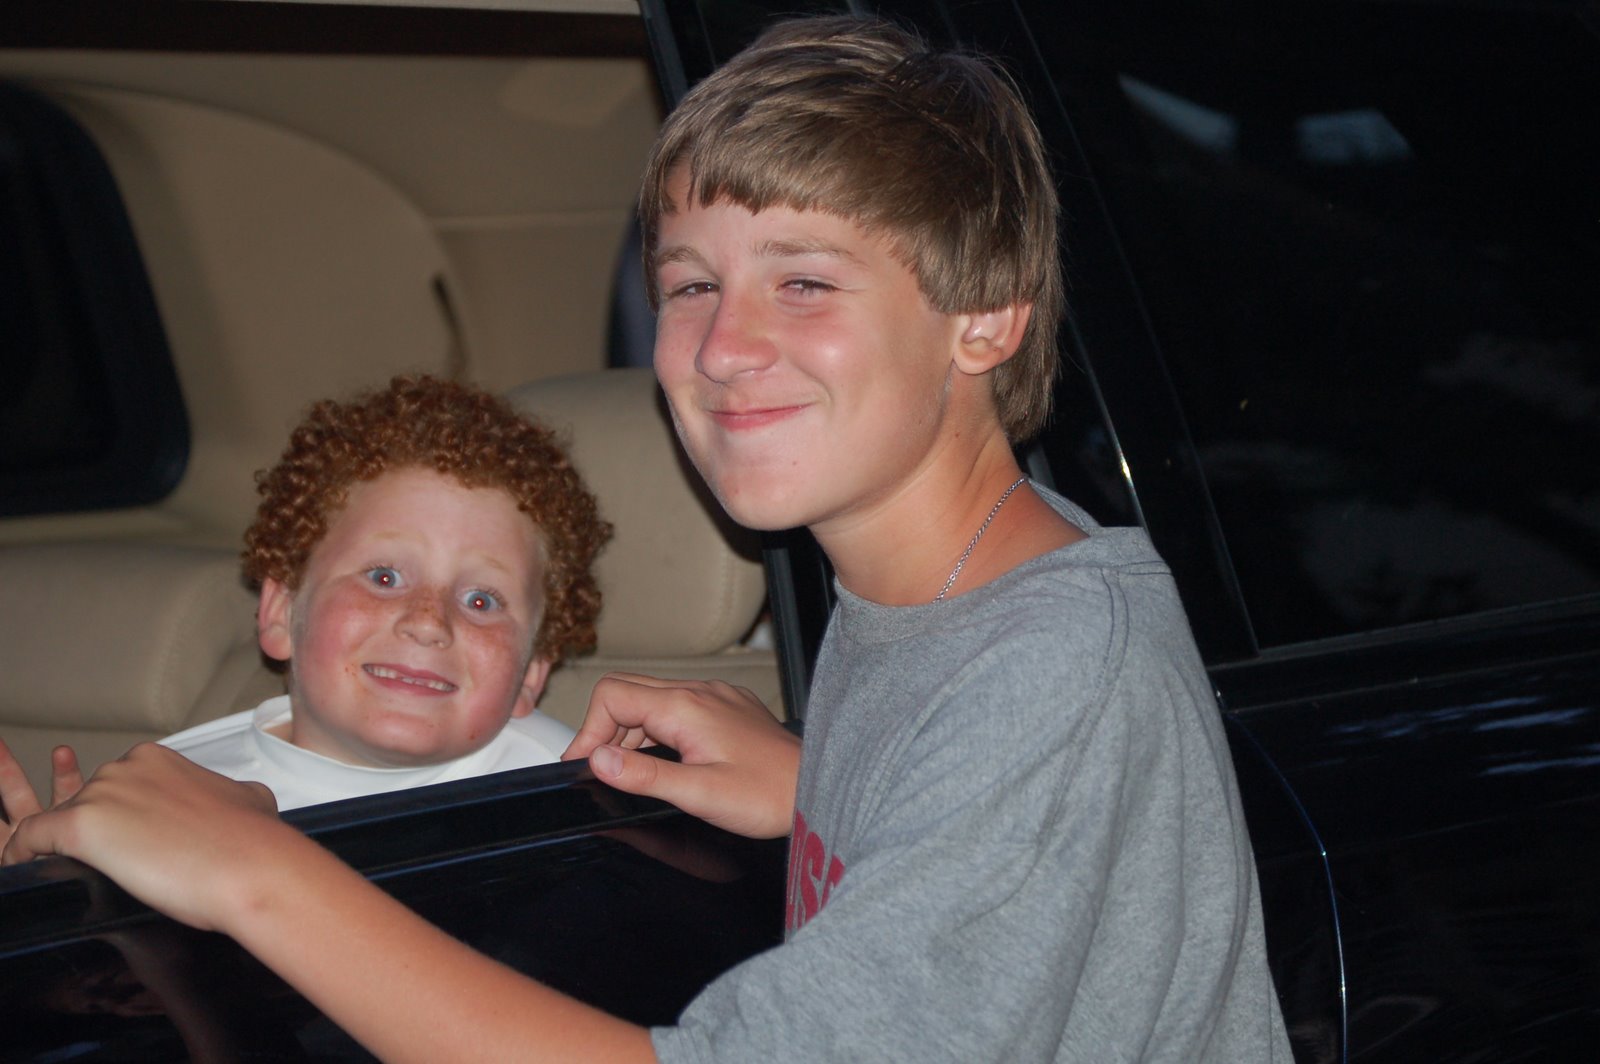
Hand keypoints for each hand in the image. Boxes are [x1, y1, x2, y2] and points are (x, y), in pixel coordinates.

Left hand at [2, 743, 286, 933]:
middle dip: (97, 832)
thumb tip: (239, 800)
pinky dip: (24, 854)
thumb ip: (230, 794)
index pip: (121, 787)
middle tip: (110, 866)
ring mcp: (102, 794)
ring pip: (62, 820)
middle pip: (90, 801)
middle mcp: (126, 768)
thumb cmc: (253, 840)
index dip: (123, 818)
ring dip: (63, 848)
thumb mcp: (251, 799)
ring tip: (69, 875)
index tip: (129, 842)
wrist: (251, 865)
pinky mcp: (81, 827)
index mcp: (159, 760)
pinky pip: (32, 838)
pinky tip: (24, 871)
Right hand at [564, 673, 800, 838]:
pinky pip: (678, 706)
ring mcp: (714, 696)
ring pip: (652, 699)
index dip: (588, 730)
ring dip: (632, 731)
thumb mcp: (699, 794)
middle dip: (605, 729)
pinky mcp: (726, 707)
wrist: (814, 789)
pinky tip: (668, 760)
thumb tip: (598, 759)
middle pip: (627, 692)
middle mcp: (698, 692)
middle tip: (600, 769)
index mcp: (685, 707)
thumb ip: (645, 775)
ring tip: (634, 771)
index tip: (583, 764)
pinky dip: (659, 729)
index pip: (612, 696)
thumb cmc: (768, 794)